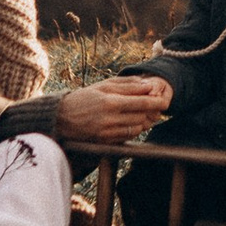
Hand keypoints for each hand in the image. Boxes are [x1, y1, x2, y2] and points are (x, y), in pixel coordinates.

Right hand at [55, 74, 174, 148]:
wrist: (61, 118)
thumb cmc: (84, 98)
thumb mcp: (103, 85)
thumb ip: (126, 84)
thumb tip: (148, 84)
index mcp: (111, 101)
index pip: (142, 102)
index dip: (157, 102)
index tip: (164, 101)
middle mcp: (110, 117)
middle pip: (142, 116)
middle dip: (152, 112)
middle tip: (157, 107)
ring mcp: (108, 131)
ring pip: (137, 127)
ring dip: (145, 121)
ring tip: (146, 114)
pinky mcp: (106, 141)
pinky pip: (128, 136)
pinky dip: (135, 129)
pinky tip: (134, 123)